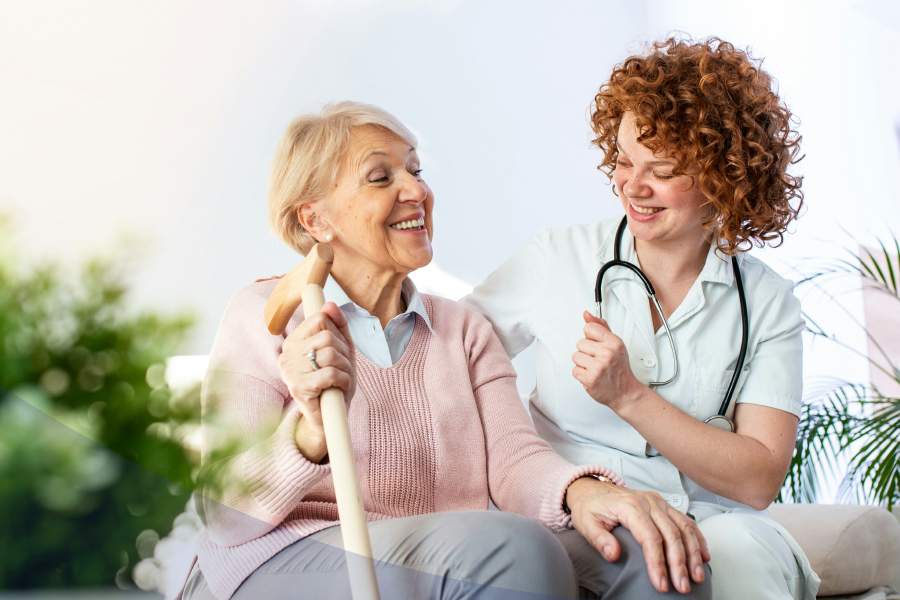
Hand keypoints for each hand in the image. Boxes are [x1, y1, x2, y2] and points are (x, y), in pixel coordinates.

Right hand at [278, 302, 355, 462]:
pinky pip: (330, 373)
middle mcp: (287, 354)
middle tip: (343, 369)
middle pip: (327, 337)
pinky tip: (340, 387)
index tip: (339, 350)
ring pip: (331, 354)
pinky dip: (343, 380)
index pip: (319, 318)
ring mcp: (290, 371)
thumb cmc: (334, 382)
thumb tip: (330, 304)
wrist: (328, 418)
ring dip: (346, 368)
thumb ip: (338, 326)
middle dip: (344, 353)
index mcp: (294, 342)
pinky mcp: (298, 387)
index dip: (337, 333)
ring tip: (342, 379)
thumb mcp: (341, 350)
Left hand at [566, 477, 709, 594]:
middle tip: (682, 587)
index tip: (661, 584)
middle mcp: (648, 502)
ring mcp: (658, 502)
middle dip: (679, 564)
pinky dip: (698, 538)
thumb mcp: (585, 523)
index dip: (657, 563)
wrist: (592, 490)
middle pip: (671, 534)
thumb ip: (599, 540)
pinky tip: (704, 556)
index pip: (649, 538)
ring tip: (697, 576)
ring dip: (693, 553)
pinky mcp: (664, 505)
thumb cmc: (590, 508)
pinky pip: (686, 521)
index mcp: (629, 506)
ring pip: (683, 528)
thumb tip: (613, 555)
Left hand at [572, 311, 643, 411]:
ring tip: (594, 368)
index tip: (596, 344)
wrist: (625, 392)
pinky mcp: (590, 379)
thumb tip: (586, 314)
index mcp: (614, 342)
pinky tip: (592, 375)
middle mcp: (607, 353)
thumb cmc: (619, 368)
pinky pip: (575, 370)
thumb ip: (600, 327)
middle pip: (580, 343)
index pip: (589, 328)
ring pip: (575, 356)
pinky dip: (581, 374)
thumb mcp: (614, 344)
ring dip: (582, 363)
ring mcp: (598, 367)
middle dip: (586, 351)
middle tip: (597, 359)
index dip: (590, 337)